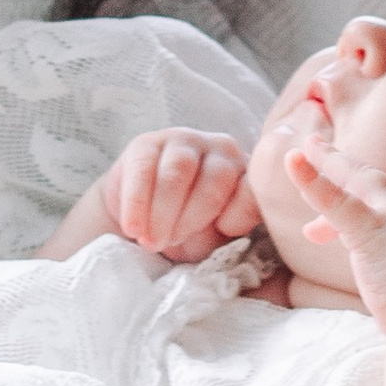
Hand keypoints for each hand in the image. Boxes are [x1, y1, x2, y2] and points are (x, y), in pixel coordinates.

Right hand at [93, 130, 260, 261]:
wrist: (145, 220)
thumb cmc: (189, 230)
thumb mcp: (213, 238)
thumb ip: (226, 232)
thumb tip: (225, 228)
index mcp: (246, 172)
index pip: (251, 189)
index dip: (237, 216)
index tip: (220, 234)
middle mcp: (222, 149)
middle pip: (215, 178)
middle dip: (191, 218)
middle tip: (169, 245)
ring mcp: (186, 140)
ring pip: (179, 169)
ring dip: (163, 210)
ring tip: (151, 240)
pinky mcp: (147, 143)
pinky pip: (143, 168)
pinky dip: (137, 202)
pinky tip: (133, 227)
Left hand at [286, 133, 385, 327]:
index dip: (367, 209)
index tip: (342, 231)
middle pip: (374, 182)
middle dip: (343, 168)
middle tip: (318, 151)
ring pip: (355, 179)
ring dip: (326, 164)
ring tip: (300, 153)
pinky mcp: (372, 228)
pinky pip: (334, 199)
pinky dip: (310, 180)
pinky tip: (292, 161)